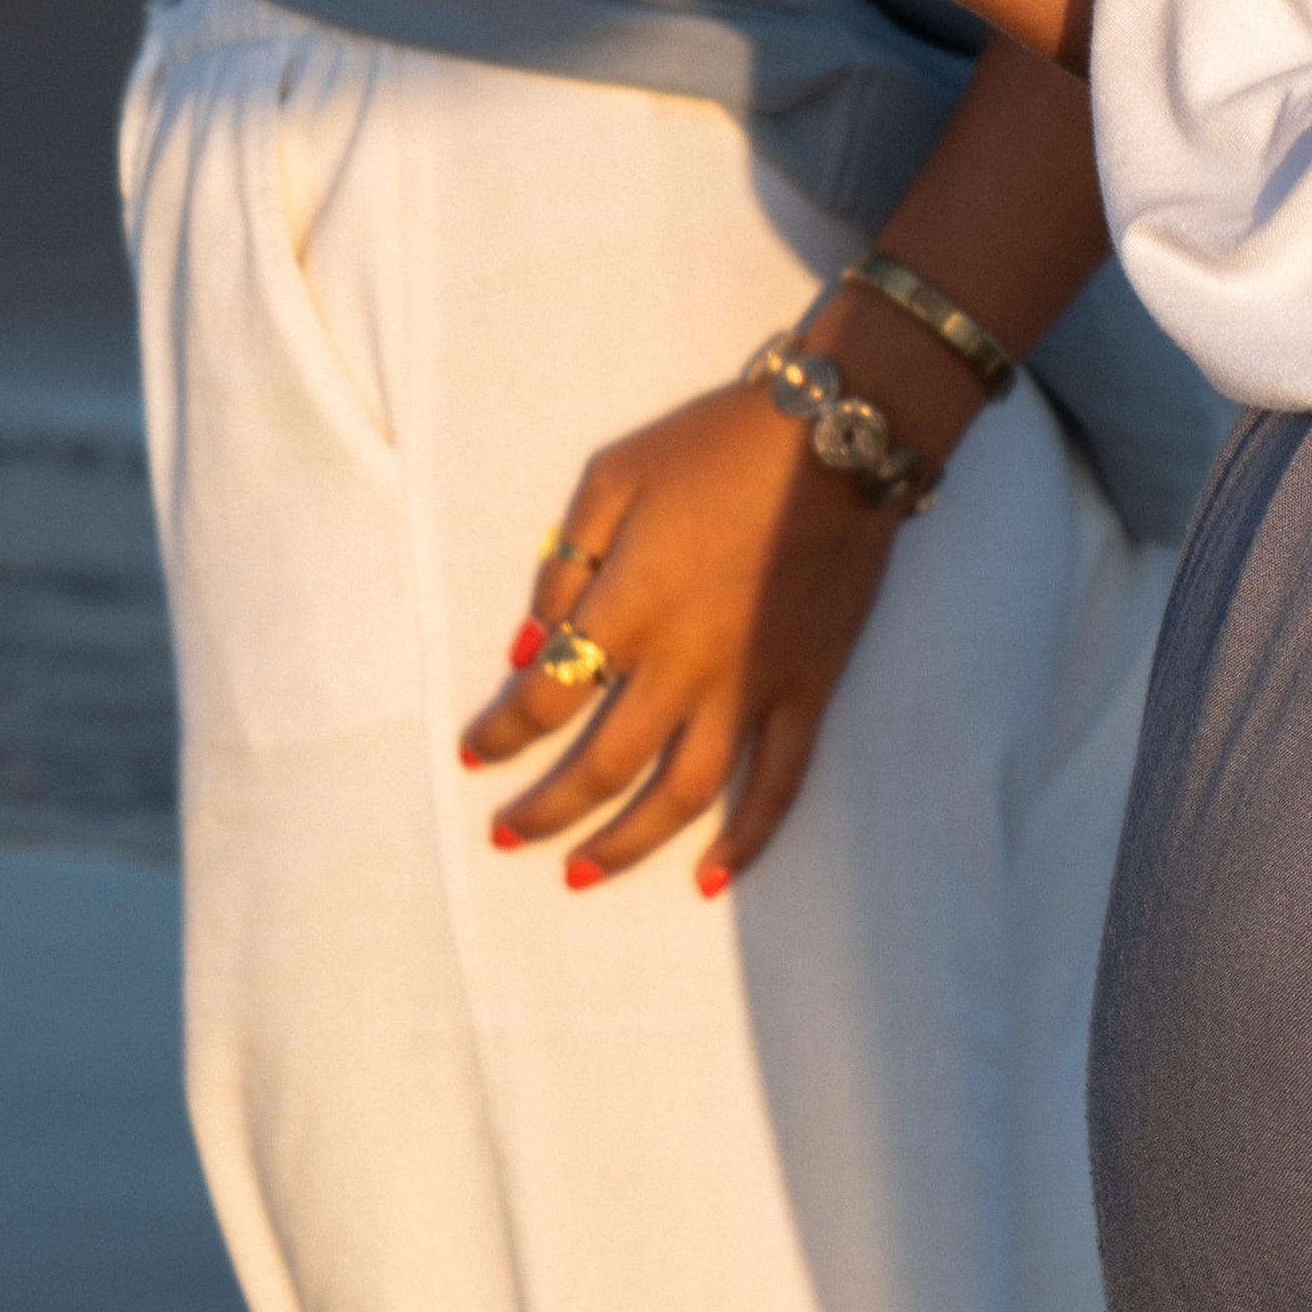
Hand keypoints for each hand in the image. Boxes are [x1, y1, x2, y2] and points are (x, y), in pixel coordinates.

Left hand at [458, 362, 905, 895]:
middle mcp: (685, 663)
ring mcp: (752, 685)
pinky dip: (749, 837)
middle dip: (544, 811)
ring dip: (627, 846)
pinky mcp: (808, 688)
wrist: (838, 435)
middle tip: (506, 836)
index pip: (545, 699)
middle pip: (602, 766)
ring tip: (582, 874)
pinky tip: (711, 875)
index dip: (499, 734)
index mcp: (629, 607)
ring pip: (684, 795)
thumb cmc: (717, 445)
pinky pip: (780, 781)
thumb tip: (529, 646)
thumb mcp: (614, 474)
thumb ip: (563, 562)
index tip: (473, 754)